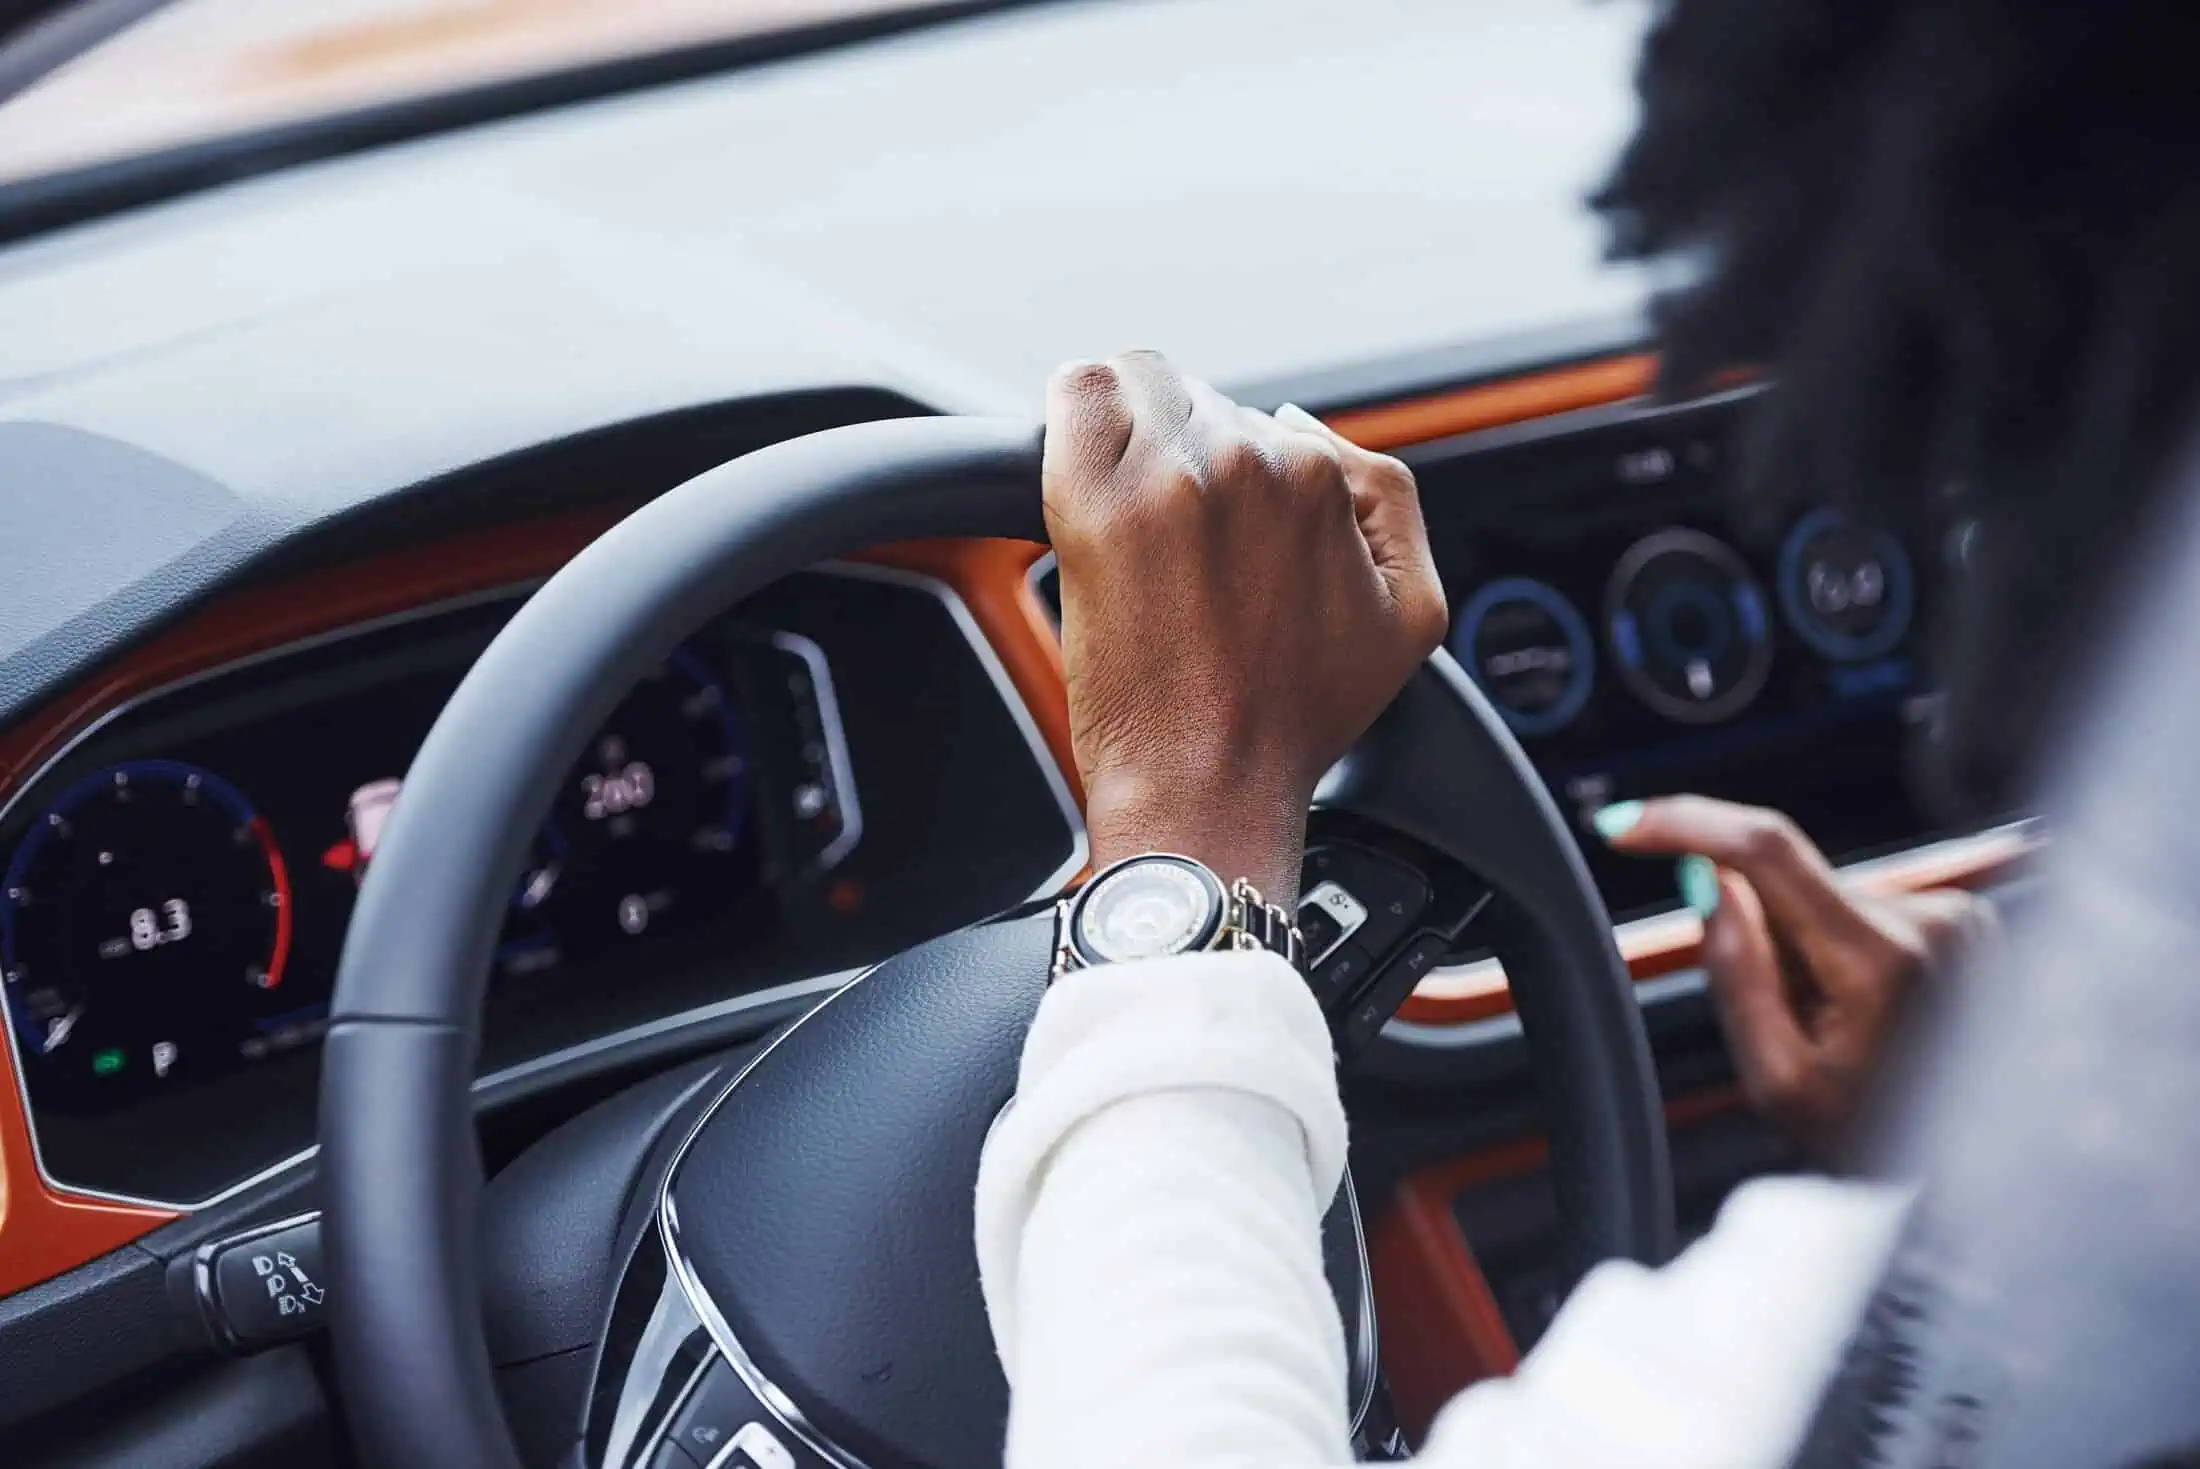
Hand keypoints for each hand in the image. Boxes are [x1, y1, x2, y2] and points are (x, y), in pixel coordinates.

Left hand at [1042, 352, 1447, 904]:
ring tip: (1131, 516)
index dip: (1235, 479)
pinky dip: (1076, 411)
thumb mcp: (1411, 611)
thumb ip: (1387, 498)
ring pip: (1139, 389)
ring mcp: (1167, 478)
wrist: (1210, 784)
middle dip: (1186, 454)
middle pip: (1198, 402)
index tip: (1215, 539)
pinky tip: (1079, 458)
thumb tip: (1305, 424)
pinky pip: (1077, 394)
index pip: (1262, 422)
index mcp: (1321, 479)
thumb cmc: (1296, 717)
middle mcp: (1249, 462)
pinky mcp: (1092, 504)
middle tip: (1175, 544)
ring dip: (1131, 436)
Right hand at [1595, 795, 1990, 1150]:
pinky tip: (1864, 1014)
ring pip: (1824, 901)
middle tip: (1783, 1019)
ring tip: (1836, 1030)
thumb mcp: (1778, 1082)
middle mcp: (1932, 920)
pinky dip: (1840, 956)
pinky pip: (1863, 915)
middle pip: (1790, 885)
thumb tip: (1710, 882)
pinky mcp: (1964, 921)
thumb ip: (1736, 975)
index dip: (1684, 824)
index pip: (1766, 849)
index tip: (1626, 825)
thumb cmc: (1877, 1141)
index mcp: (1882, 960)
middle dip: (1759, 934)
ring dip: (1803, 950)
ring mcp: (1957, 918)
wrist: (1980, 1175)